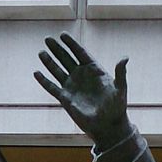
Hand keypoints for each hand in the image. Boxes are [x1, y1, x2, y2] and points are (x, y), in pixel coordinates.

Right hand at [34, 33, 131, 148]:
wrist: (108, 126)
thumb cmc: (117, 107)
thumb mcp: (120, 89)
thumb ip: (120, 73)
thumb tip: (125, 57)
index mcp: (94, 70)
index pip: (80, 53)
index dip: (71, 44)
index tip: (62, 35)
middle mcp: (82, 76)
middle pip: (67, 59)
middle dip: (57, 49)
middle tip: (48, 39)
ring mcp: (73, 87)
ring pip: (58, 71)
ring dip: (49, 62)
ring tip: (41, 52)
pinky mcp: (66, 99)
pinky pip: (52, 88)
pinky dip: (44, 81)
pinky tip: (36, 73)